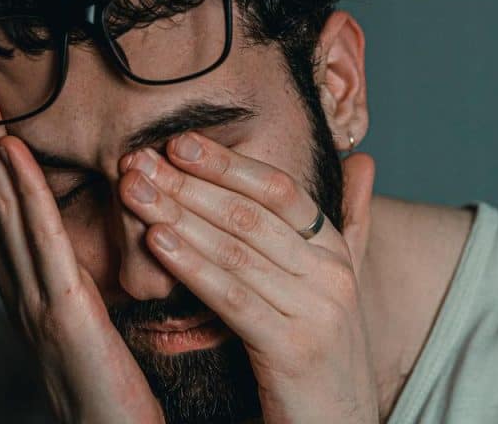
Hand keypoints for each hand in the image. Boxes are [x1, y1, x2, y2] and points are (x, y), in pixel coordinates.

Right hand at [0, 61, 163, 423]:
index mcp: (24, 280)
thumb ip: (66, 275)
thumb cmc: (103, 384)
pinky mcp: (63, 312)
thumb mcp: (81, 319)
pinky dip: (24, 190)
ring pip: (2, 204)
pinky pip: (42, 240)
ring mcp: (33, 296)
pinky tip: (10, 150)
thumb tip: (66, 237)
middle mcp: (17, 283)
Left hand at [118, 132, 379, 423]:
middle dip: (189, 184)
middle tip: (138, 162)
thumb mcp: (336, 284)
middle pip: (250, 215)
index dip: (228, 163)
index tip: (178, 142)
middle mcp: (331, 274)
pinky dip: (192, 266)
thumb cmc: (324, 355)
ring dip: (179, 216)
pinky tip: (158, 243)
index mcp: (335, 252)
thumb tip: (362, 160)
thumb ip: (347, 223)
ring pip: (237, 250)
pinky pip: (233, 297)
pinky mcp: (293, 350)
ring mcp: (317, 311)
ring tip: (135, 194)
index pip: (280, 190)